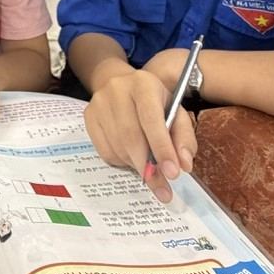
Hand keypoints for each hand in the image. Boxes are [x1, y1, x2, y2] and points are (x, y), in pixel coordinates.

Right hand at [83, 66, 196, 202]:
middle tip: (162, 189)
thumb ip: (184, 138)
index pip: (152, 119)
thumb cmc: (154, 102)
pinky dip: (121, 161)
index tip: (173, 173)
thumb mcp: (176, 112)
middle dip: (149, 167)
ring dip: (136, 165)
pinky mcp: (89, 117)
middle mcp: (118, 90)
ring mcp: (99, 103)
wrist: (121, 85)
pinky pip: (105, 151)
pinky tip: (131, 155)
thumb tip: (184, 165)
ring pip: (118, 147)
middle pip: (132, 136)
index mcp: (144, 84)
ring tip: (149, 167)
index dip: (162, 148)